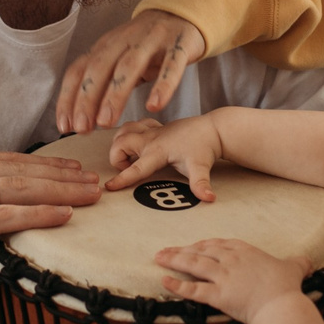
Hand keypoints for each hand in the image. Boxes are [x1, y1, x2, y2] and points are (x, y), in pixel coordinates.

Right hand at [0, 143, 98, 316]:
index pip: (6, 159)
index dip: (45, 165)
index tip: (76, 171)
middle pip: (17, 170)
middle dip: (61, 176)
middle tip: (96, 182)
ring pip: (15, 190)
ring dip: (59, 194)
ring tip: (90, 198)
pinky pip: (3, 218)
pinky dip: (37, 216)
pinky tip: (63, 218)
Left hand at [57, 10, 206, 134]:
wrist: (181, 13)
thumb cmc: (145, 45)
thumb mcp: (119, 59)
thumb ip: (103, 85)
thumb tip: (81, 120)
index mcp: (105, 46)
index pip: (79, 70)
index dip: (68, 98)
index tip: (65, 126)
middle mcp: (124, 40)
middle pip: (100, 68)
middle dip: (87, 99)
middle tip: (82, 128)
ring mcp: (152, 40)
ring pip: (129, 66)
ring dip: (115, 95)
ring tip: (106, 122)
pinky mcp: (179, 44)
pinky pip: (171, 66)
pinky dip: (162, 86)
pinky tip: (154, 105)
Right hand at [107, 114, 223, 198]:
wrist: (214, 128)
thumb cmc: (205, 148)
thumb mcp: (201, 168)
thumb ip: (201, 184)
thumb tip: (208, 198)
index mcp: (158, 151)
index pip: (136, 168)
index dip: (121, 178)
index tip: (109, 187)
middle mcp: (151, 139)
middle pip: (120, 143)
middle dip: (116, 158)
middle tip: (130, 169)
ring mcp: (153, 131)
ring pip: (124, 130)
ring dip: (121, 142)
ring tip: (131, 156)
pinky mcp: (156, 127)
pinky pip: (135, 125)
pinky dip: (131, 133)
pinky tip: (141, 144)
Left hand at [154, 238, 308, 322]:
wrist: (281, 306)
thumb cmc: (287, 287)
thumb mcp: (295, 268)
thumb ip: (298, 263)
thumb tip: (309, 261)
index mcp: (245, 251)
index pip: (218, 244)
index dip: (203, 244)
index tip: (193, 246)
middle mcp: (231, 259)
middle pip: (201, 251)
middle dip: (182, 250)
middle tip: (165, 250)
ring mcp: (223, 276)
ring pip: (193, 264)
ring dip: (173, 260)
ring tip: (158, 258)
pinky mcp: (217, 295)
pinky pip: (193, 289)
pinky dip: (177, 285)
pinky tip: (164, 281)